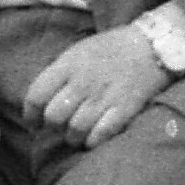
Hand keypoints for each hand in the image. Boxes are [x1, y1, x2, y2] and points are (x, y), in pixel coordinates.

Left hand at [22, 23, 176, 147]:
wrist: (154, 43)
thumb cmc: (112, 49)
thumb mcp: (79, 51)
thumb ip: (58, 74)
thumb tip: (41, 102)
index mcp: (69, 65)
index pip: (36, 96)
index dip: (31, 115)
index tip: (35, 122)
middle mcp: (84, 81)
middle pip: (54, 116)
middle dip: (53, 127)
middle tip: (60, 128)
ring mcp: (105, 95)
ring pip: (75, 129)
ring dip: (73, 137)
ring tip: (77, 135)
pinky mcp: (126, 107)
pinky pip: (101, 134)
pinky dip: (94, 141)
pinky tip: (94, 138)